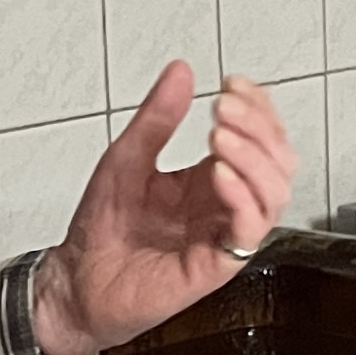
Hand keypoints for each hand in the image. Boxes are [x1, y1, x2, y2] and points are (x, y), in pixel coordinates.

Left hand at [31, 66, 296, 354]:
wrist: (77, 282)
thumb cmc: (102, 231)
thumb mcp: (126, 157)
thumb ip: (158, 118)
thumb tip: (180, 73)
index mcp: (209, 180)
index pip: (259, 138)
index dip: (256, 107)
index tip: (231, 84)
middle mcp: (223, 206)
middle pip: (278, 161)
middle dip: (259, 126)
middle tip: (223, 108)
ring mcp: (223, 234)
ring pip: (274, 193)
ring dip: (254, 157)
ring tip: (220, 137)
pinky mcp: (216, 265)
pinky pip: (249, 231)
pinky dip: (242, 198)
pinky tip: (220, 175)